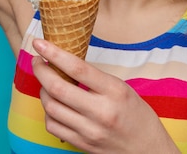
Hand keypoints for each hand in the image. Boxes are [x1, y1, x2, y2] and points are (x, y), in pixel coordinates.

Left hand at [31, 39, 180, 153]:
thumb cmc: (138, 116)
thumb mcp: (123, 89)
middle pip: (58, 88)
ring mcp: (90, 130)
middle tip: (37, 61)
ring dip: (43, 91)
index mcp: (114, 91)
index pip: (78, 68)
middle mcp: (101, 111)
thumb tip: (66, 63)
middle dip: (40, 71)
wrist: (148, 150)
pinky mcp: (82, 144)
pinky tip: (54, 105)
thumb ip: (96, 79)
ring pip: (51, 107)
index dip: (54, 54)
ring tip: (46, 83)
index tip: (40, 44)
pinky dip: (49, 112)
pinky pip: (53, 126)